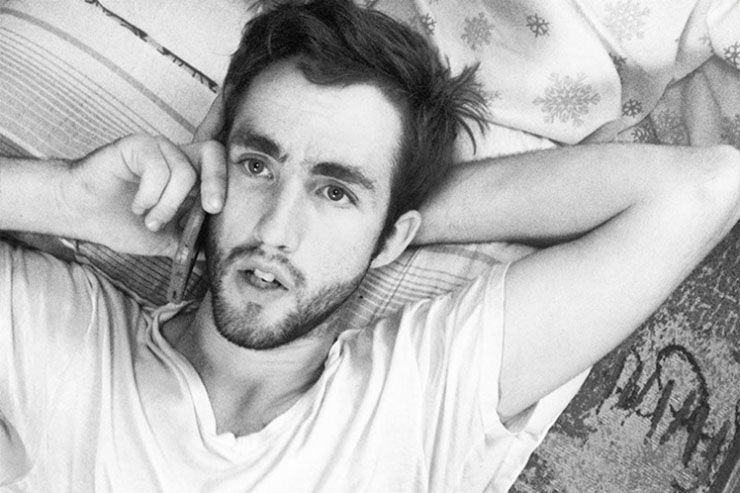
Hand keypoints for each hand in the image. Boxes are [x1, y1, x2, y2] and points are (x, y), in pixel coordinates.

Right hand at [68, 134, 226, 256]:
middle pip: (214, 154)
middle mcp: (178, 158)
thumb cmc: (122, 223)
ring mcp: (158, 149)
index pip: (223, 168)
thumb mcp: (165, 241)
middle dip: (217, 183)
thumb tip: (219, 258)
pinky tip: (137, 205)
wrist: (82, 215)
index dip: (230, 185)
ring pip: (184, 172)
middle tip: (211, 209)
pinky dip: (150, 194)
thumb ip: (191, 245)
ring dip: (169, 205)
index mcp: (191, 177)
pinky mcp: (137, 145)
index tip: (223, 213)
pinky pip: (157, 167)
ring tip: (150, 220)